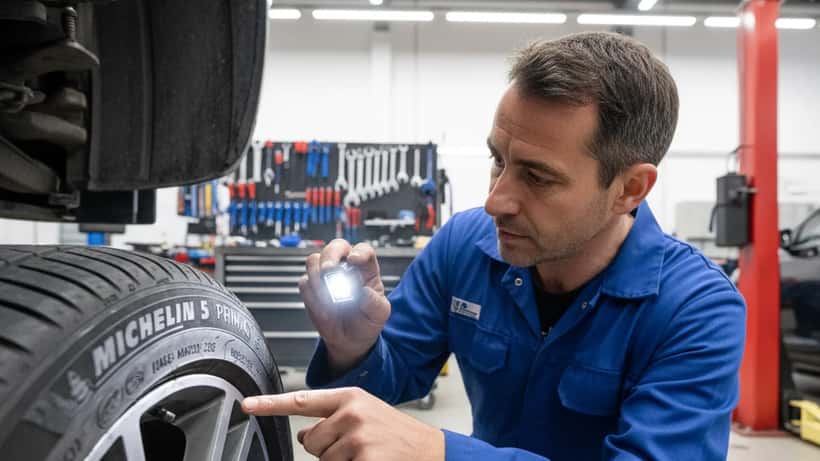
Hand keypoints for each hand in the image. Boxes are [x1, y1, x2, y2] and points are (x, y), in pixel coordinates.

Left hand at [242, 387, 444, 460]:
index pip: (302, 401)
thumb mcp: (366, 415)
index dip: (270, 404)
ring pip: (323, 460)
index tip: (247, 404)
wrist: (431, 451)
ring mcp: (358, 436)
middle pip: (310, 441)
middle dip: (326, 449)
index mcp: (350, 397)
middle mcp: (352, 412)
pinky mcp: (365, 458)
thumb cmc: (396, 434)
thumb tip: (304, 435)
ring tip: (367, 453)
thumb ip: (333, 419)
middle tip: (356, 446)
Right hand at [300, 239, 390, 372]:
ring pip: (314, 261)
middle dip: (330, 256)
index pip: (363, 249)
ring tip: (329, 300)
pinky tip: (323, 310)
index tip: (354, 260)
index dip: (358, 252)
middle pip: (335, 247)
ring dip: (318, 279)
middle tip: (328, 271)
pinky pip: (304, 283)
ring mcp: (326, 275)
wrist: (350, 340)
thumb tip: (365, 292)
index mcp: (365, 268)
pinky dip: (311, 296)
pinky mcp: (311, 287)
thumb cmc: (367, 321)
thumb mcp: (379, 314)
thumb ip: (375, 304)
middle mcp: (345, 266)